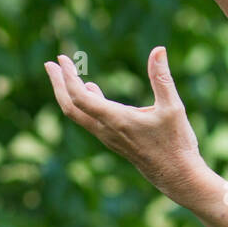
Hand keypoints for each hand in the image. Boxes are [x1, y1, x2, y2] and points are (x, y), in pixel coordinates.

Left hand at [44, 48, 207, 199]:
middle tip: (50, 64)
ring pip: (79, 114)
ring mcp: (109, 137)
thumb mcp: (172, 107)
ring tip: (66, 73)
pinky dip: (85, 102)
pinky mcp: (115, 140)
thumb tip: (158, 49)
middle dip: (58, 84)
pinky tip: (93, 89)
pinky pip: (90, 119)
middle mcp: (106, 130)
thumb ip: (162, 78)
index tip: (62, 58)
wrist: (177, 177)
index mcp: (116, 120)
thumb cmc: (176, 144)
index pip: (80, 97)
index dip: (68, 77)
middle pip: (70, 107)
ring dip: (69, 93)